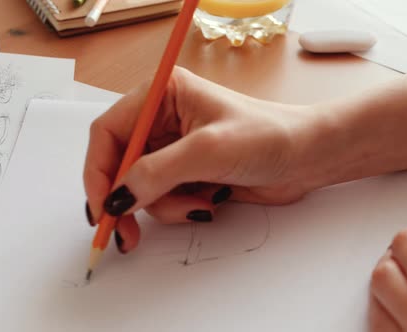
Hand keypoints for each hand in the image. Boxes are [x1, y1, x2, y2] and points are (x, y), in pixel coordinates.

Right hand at [83, 67, 323, 252]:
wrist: (307, 157)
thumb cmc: (269, 136)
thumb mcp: (208, 151)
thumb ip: (157, 173)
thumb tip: (117, 198)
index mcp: (163, 94)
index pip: (110, 132)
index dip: (98, 170)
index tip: (102, 206)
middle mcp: (164, 118)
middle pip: (120, 164)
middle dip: (126, 198)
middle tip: (125, 233)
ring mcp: (176, 148)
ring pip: (141, 187)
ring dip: (165, 204)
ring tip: (200, 202)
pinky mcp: (188, 172)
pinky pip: (163, 198)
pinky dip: (181, 207)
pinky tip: (209, 200)